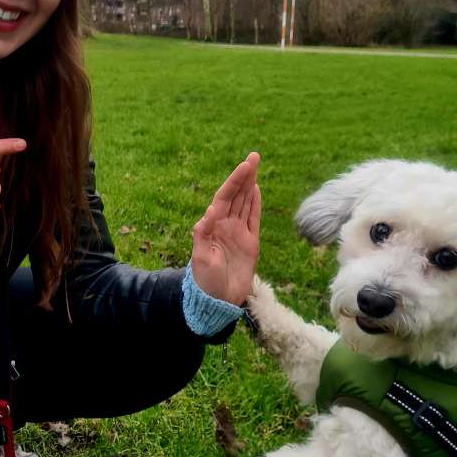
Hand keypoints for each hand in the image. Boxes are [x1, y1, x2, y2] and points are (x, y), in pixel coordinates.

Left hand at [191, 152, 260, 304]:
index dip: (234, 181)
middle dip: (244, 176)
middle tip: (254, 156)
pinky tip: (256, 189)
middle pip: (236, 195)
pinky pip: (253, 218)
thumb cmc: (205, 280)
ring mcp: (238, 232)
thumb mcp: (200, 258)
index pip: (224, 197)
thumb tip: (209, 212)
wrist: (218, 299)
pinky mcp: (250, 242)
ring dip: (249, 185)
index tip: (245, 166)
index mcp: (213, 225)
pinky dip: (255, 203)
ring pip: (245, 202)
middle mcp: (225, 225)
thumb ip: (202, 235)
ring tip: (255, 166)